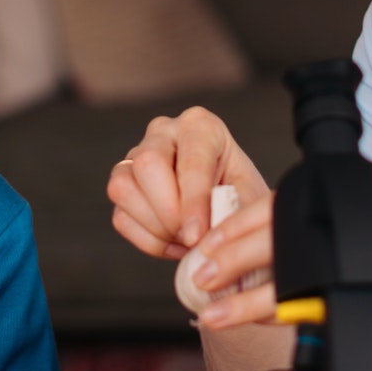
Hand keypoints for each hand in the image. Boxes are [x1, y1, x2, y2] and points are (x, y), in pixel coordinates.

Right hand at [108, 107, 269, 257]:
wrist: (229, 202)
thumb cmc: (242, 195)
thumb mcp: (250, 199)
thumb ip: (232, 213)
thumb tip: (205, 238)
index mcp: (200, 126)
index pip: (191, 160)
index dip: (193, 202)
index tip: (198, 236)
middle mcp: (163, 133)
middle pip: (147, 163)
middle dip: (168, 211)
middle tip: (192, 238)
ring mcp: (135, 157)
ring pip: (123, 188)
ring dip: (156, 227)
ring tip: (187, 241)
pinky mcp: (123, 186)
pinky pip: (121, 217)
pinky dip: (148, 241)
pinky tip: (176, 244)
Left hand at [191, 190, 371, 338]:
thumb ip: (345, 233)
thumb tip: (295, 249)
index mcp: (356, 196)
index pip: (283, 200)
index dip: (238, 223)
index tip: (208, 242)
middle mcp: (356, 212)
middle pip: (273, 227)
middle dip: (225, 250)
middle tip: (196, 270)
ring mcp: (364, 247)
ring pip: (282, 262)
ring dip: (236, 283)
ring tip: (206, 298)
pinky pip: (306, 298)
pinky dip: (264, 308)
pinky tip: (240, 317)